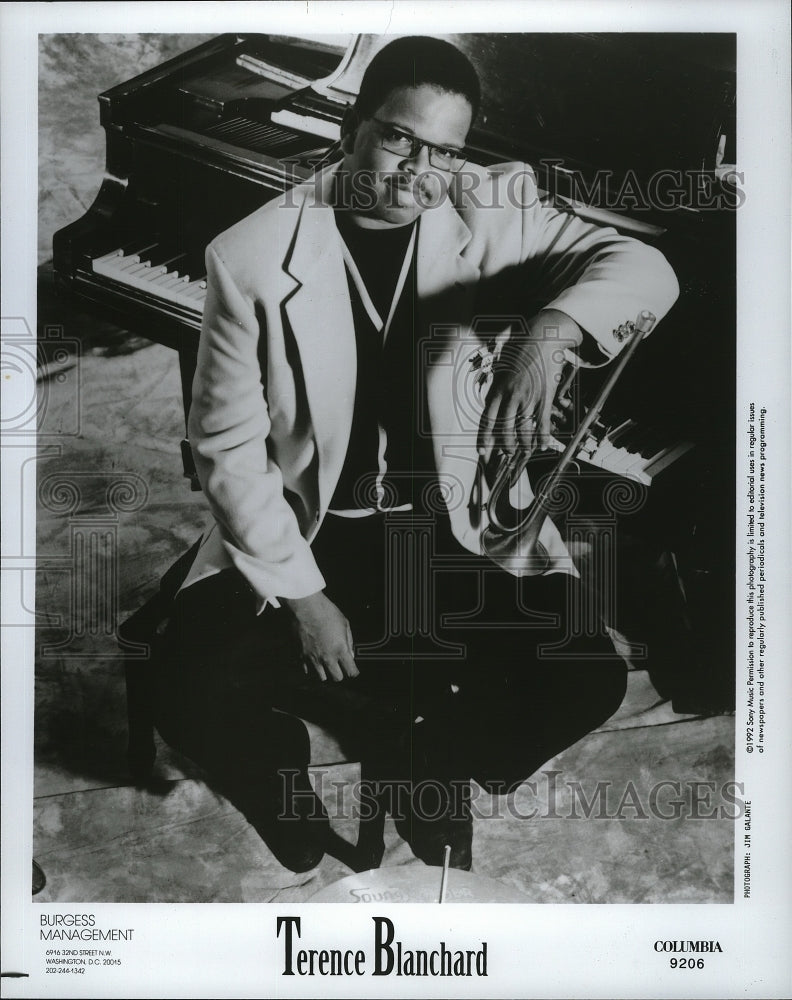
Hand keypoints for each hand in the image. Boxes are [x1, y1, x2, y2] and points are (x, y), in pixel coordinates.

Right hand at [281, 591, 358, 682]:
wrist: (305, 607)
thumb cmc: (325, 612)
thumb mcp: (344, 624)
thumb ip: (349, 642)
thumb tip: (350, 654)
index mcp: (340, 650)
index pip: (351, 672)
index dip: (354, 672)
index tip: (353, 670)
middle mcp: (327, 657)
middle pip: (337, 678)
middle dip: (340, 674)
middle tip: (340, 667)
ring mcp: (313, 658)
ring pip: (322, 677)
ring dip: (326, 672)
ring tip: (326, 663)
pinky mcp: (301, 655)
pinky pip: (307, 670)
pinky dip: (311, 668)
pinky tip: (314, 659)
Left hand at [477, 309, 582, 461]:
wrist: (541, 336)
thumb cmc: (520, 349)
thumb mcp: (500, 367)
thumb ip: (495, 385)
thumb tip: (490, 400)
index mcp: (497, 389)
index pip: (487, 419)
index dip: (484, 438)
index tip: (482, 451)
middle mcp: (511, 396)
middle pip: (505, 429)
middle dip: (505, 446)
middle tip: (506, 454)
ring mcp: (528, 397)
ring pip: (523, 429)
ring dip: (524, 444)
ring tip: (525, 451)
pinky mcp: (545, 397)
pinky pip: (542, 422)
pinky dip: (543, 436)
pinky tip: (542, 444)